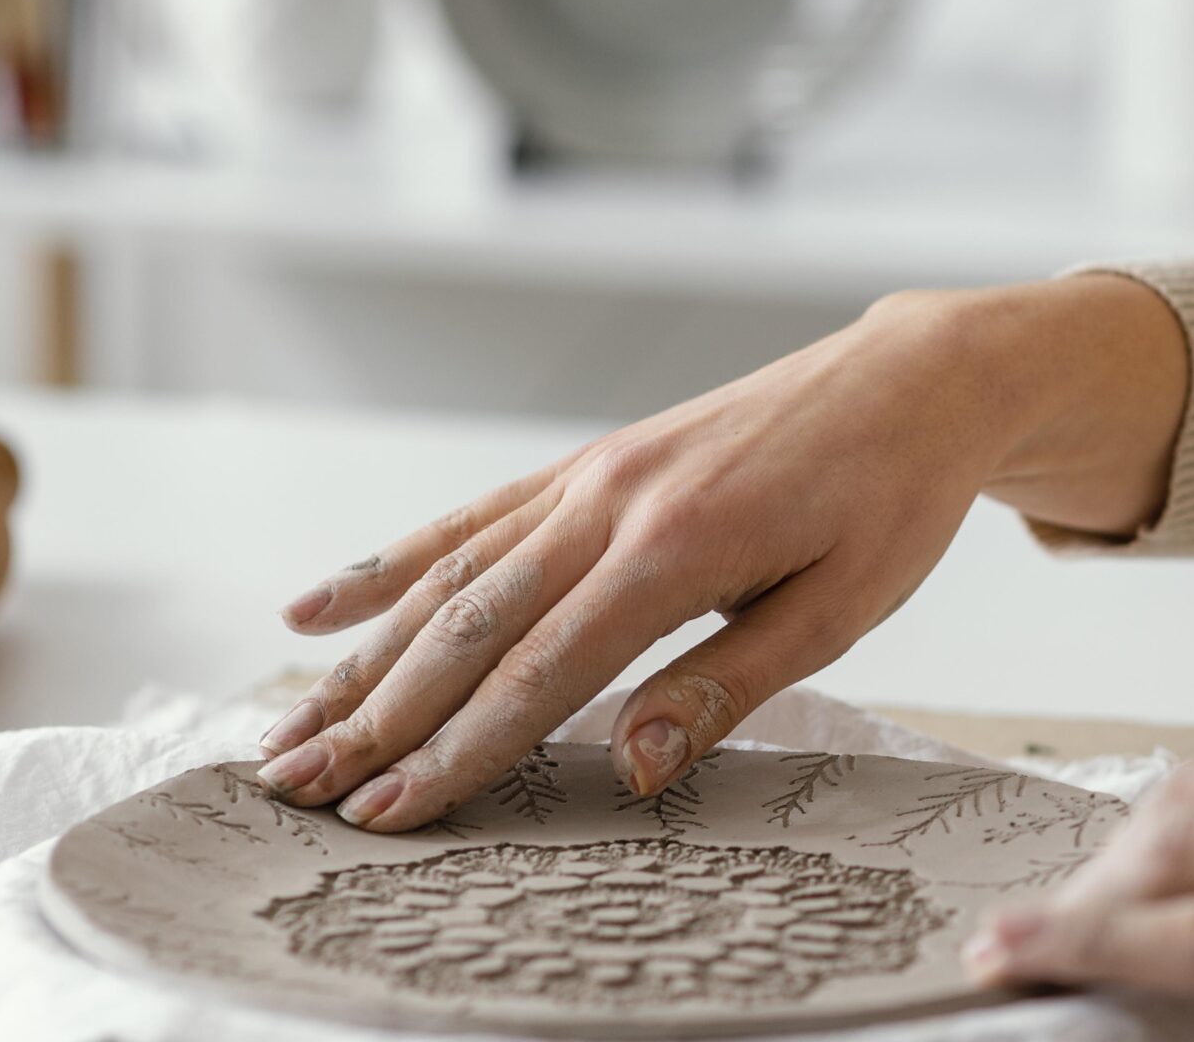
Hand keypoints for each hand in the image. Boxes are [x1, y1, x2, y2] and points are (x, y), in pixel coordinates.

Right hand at [254, 277, 1186, 831]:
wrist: (909, 379)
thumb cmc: (890, 501)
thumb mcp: (843, 607)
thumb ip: (728, 686)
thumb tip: (627, 766)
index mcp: (677, 548)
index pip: (542, 674)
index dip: (458, 752)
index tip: (388, 815)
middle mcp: (610, 504)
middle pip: (467, 628)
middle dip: (374, 720)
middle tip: (294, 791)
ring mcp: (589, 477)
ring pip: (448, 578)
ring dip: (359, 659)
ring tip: (284, 729)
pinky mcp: (588, 465)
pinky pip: (470, 520)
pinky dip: (389, 566)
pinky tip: (316, 610)